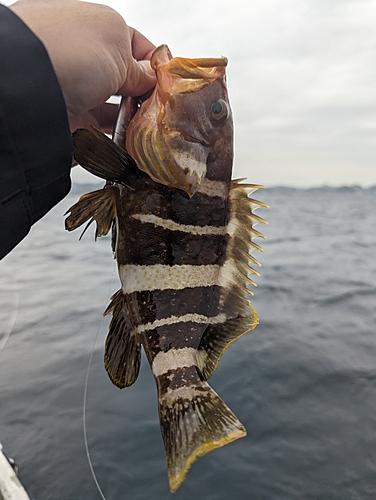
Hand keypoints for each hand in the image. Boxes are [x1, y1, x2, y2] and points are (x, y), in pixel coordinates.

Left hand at [10, 0, 156, 132]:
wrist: (25, 93)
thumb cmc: (65, 52)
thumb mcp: (116, 49)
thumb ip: (140, 68)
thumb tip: (154, 77)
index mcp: (93, 31)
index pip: (135, 46)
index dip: (155, 64)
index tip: (170, 82)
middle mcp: (85, 62)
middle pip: (127, 82)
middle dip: (146, 94)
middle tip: (162, 106)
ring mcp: (78, 94)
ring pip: (117, 111)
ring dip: (135, 119)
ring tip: (150, 127)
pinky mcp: (74, 126)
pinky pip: (105, 136)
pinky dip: (120, 140)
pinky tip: (133, 142)